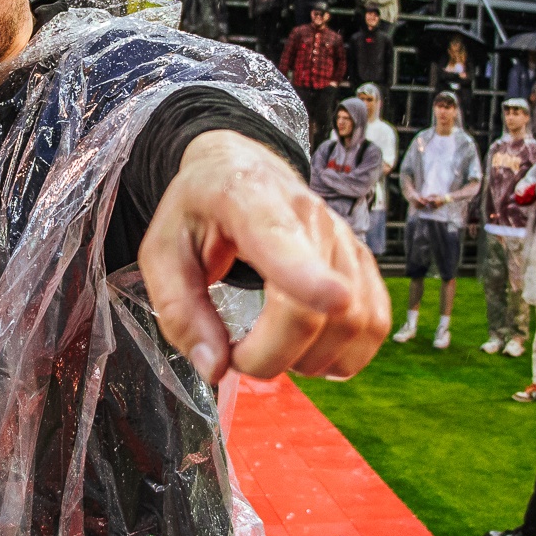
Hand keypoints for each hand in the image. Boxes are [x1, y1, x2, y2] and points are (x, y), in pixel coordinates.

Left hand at [138, 130, 391, 383]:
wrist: (238, 167)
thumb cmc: (196, 212)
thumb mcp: (160, 255)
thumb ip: (180, 312)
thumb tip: (215, 367)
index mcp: (246, 199)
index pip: (280, 237)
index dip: (307, 274)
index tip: (332, 301)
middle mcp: (308, 214)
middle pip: (313, 307)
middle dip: (272, 356)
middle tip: (236, 354)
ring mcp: (344, 237)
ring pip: (353, 323)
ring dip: (309, 361)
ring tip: (271, 346)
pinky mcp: (364, 260)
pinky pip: (375, 324)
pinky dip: (345, 354)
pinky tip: (310, 348)